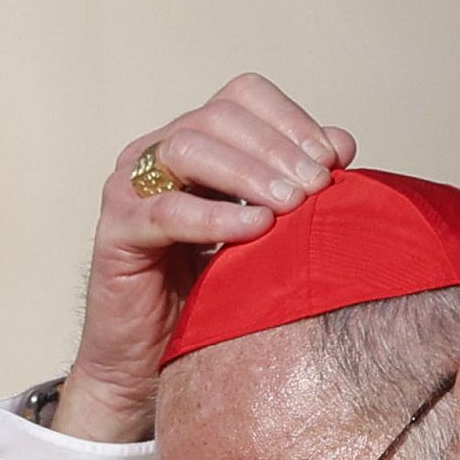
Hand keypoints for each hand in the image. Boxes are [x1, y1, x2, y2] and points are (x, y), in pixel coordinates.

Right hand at [52, 73, 357, 442]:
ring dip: (248, 173)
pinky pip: (166, 212)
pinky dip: (215, 216)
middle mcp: (156, 153)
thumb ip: (297, 185)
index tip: (333, 158)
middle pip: (218, 116)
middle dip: (277, 148)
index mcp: (196, 141)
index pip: (243, 96)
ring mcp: (130, 189)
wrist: (154, 363)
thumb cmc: (214, 296)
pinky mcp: (117, 233)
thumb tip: (341, 143)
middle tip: (317, 186)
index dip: (290, 118)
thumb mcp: (267, 233)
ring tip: (291, 204)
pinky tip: (255, 230)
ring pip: (188, 150)